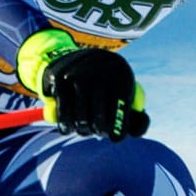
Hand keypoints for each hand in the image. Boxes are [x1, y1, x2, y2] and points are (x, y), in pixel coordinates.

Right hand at [18, 29, 148, 139]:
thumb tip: (135, 133)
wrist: (77, 58)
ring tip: (83, 130)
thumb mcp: (125, 95)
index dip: (118, 127)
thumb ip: (137, 119)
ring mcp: (76, 73)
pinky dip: (64, 123)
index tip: (114, 137)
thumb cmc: (107, 84)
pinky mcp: (57, 78)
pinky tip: (67, 126)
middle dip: (98, 130)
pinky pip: (61, 111)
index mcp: (121, 73)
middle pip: (98, 115)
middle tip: (96, 133)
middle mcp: (99, 71)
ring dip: (80, 129)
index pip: (121, 109)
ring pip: (78, 116)